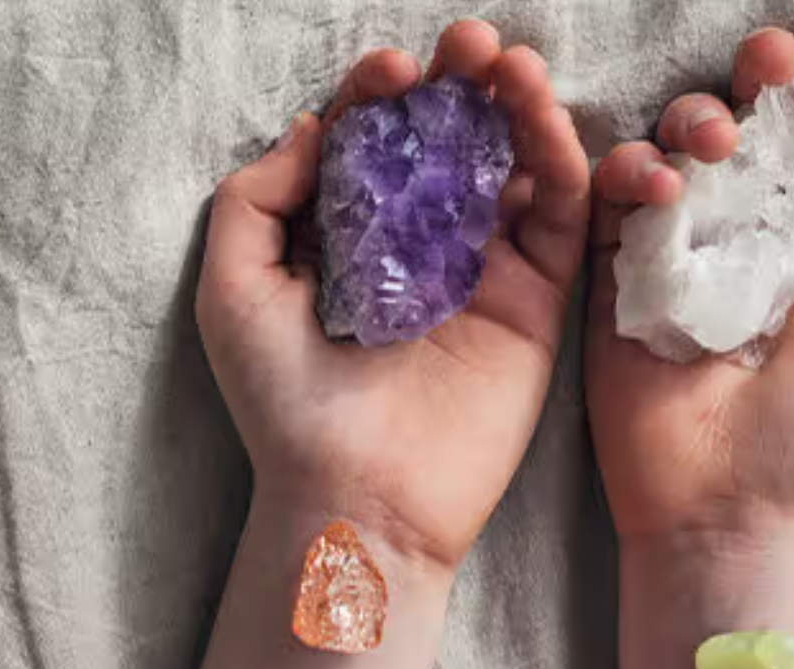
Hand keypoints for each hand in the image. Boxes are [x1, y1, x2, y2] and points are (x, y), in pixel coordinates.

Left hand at [196, 22, 589, 575]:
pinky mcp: (534, 305)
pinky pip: (558, 220)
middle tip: (468, 43)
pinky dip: (558, 162)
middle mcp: (416, 249)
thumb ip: (257, 198)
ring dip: (515, 107)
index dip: (382, 97)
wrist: (357, 498)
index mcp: (346, 240)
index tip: (391, 73)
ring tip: (509, 64)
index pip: (372, 144)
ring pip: (509, 168)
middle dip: (458, 85)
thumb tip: (307, 127)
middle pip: (448, 143)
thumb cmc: (284, 406)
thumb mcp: (234, 289)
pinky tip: (542, 119)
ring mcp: (480, 274)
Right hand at [585, 3, 793, 542]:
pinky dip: (631, 173)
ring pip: (686, 151)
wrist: (727, 507)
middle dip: (765, 80)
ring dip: (697, 120)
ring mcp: (691, 255)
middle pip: (761, 129)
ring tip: (709, 139)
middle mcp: (763, 239)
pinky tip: (655, 185)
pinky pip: (619, 202)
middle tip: (766, 62)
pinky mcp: (625, 278)